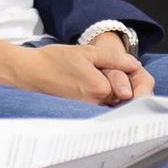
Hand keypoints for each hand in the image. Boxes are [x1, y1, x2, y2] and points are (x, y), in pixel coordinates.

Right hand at [0, 35, 150, 104]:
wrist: (28, 74)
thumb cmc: (54, 61)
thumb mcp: (87, 52)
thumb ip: (114, 59)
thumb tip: (136, 65)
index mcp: (100, 89)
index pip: (132, 90)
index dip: (139, 81)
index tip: (137, 72)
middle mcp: (95, 105)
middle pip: (126, 102)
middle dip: (133, 91)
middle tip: (132, 76)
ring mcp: (88, 112)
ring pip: (115, 106)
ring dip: (121, 96)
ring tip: (119, 80)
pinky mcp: (81, 115)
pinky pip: (103, 109)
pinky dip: (108, 100)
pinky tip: (104, 89)